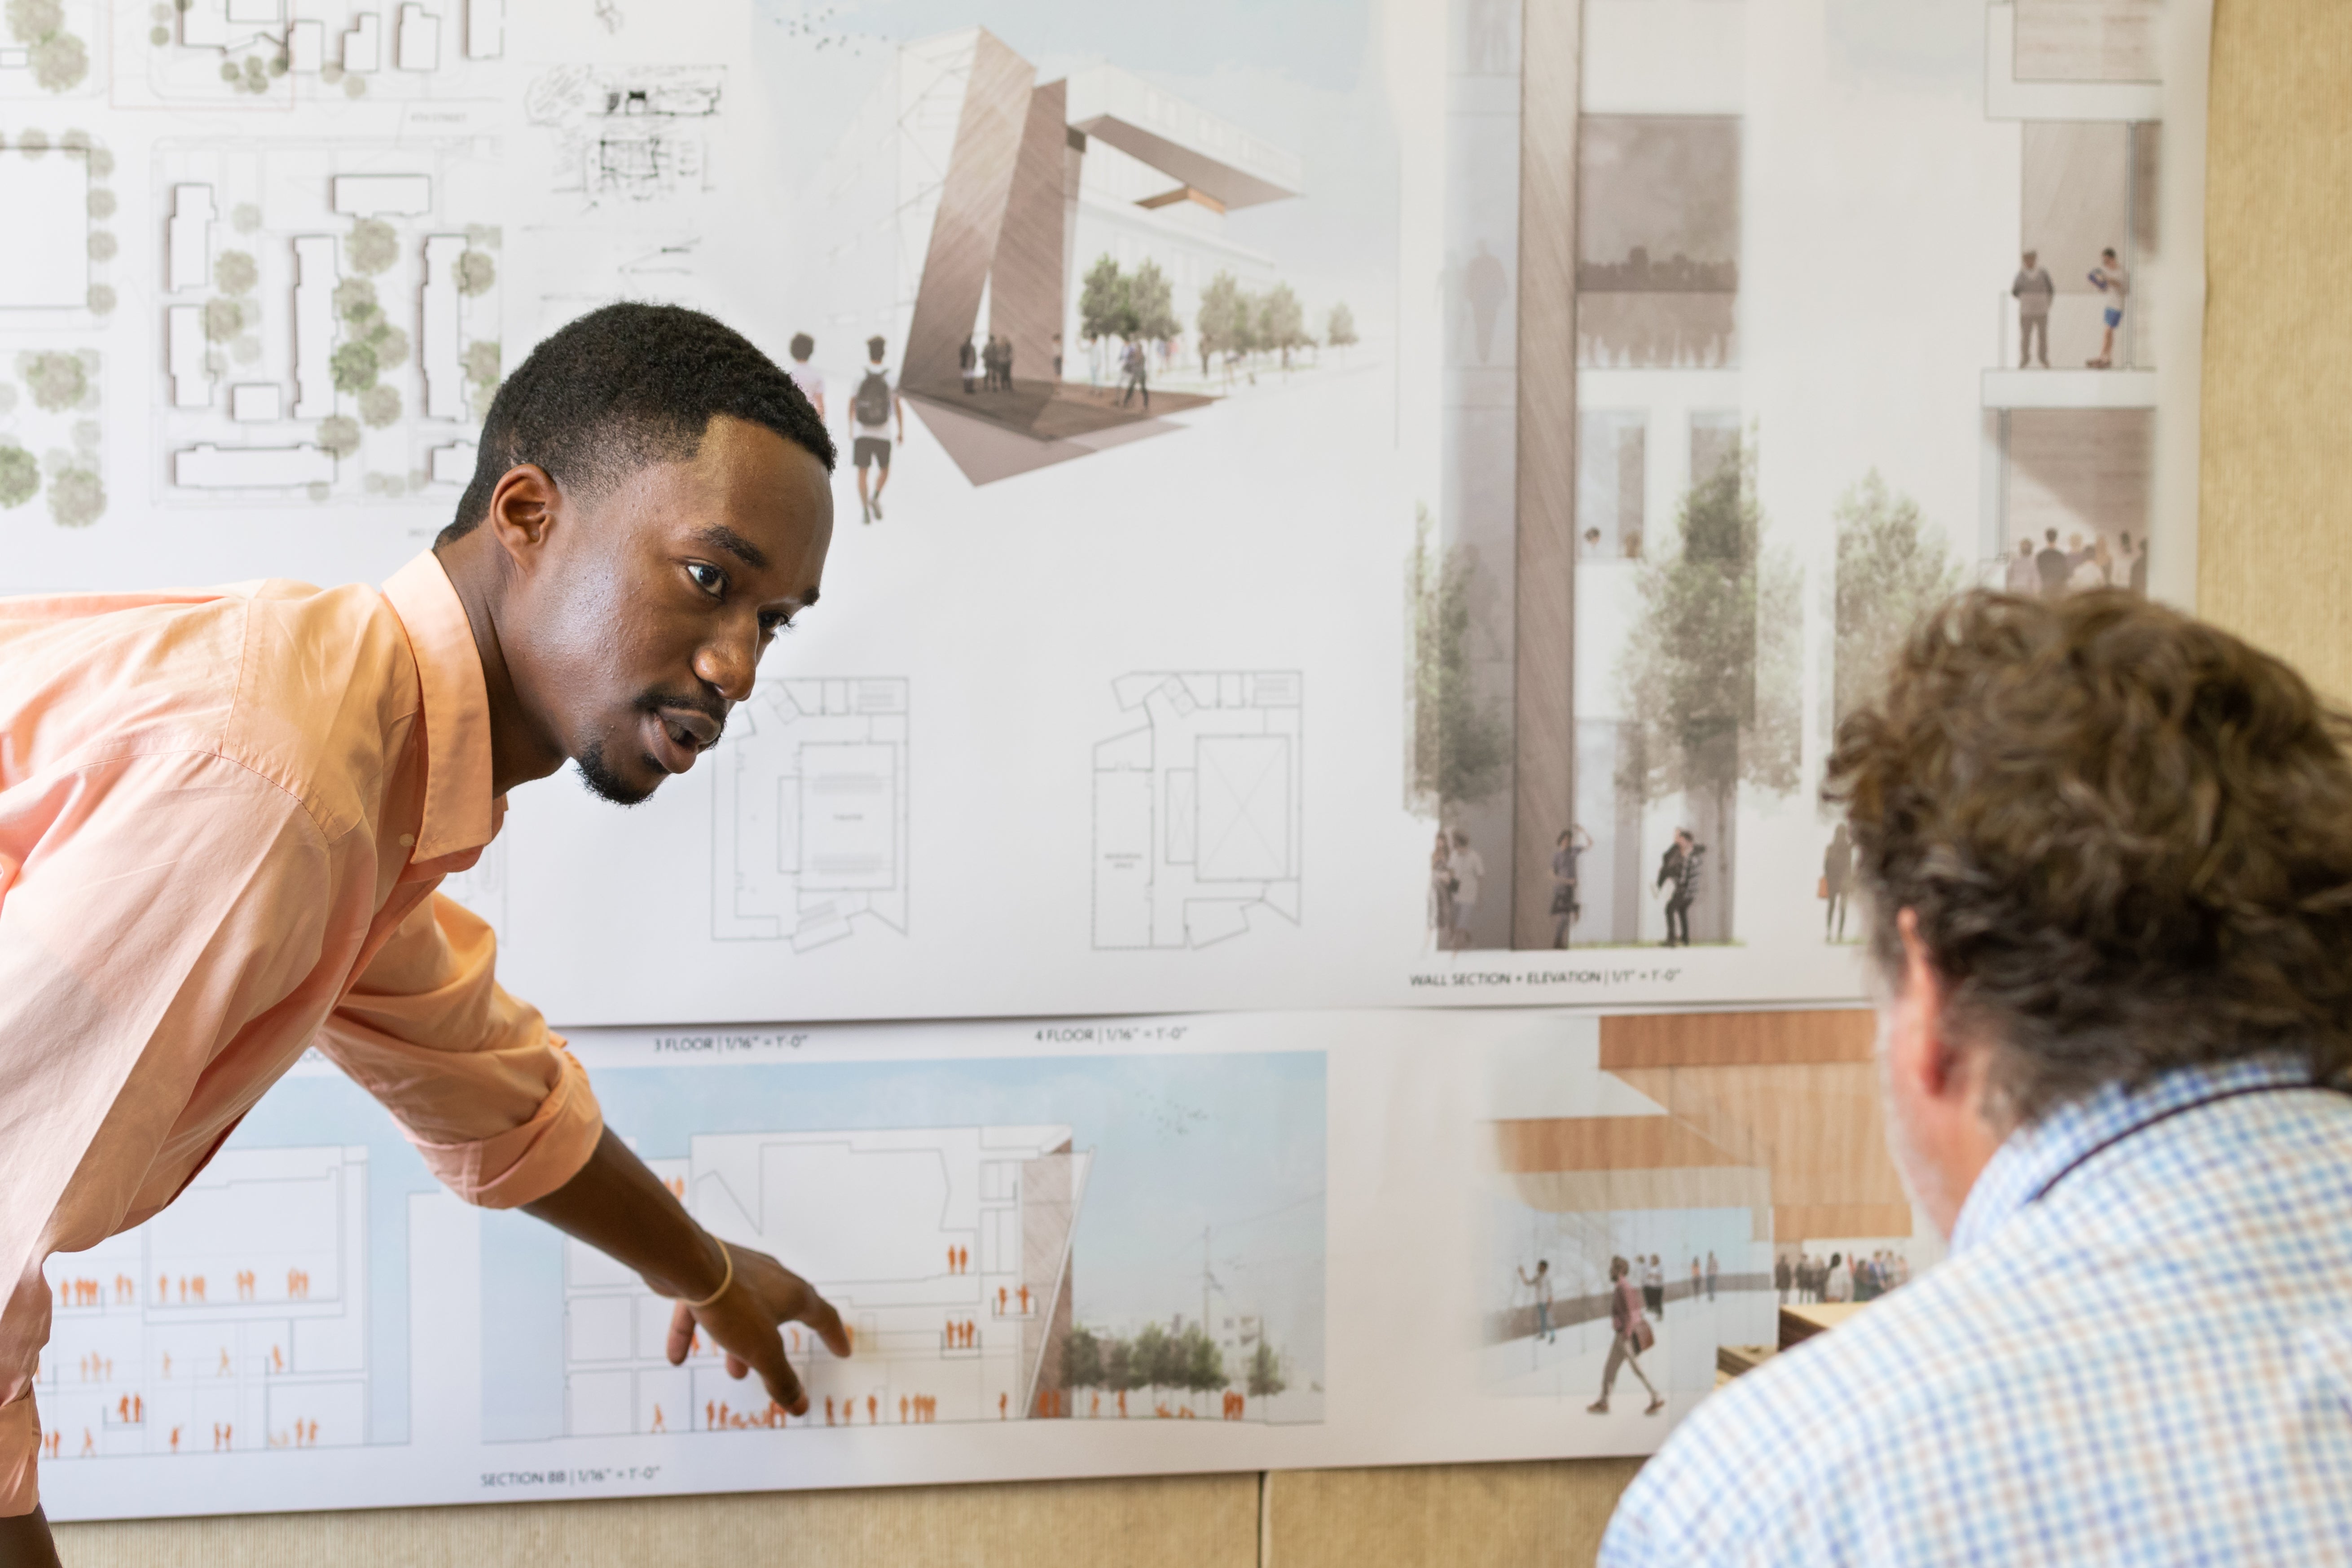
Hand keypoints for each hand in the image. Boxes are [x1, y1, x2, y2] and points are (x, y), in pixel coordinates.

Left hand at [667, 1244, 849, 1416]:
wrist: (687, 1265)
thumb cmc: (733, 1303)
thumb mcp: (762, 1351)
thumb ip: (782, 1379)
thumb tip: (800, 1405)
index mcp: (792, 1293)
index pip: (823, 1316)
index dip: (834, 1337)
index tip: (842, 1351)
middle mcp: (769, 1280)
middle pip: (781, 1314)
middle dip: (778, 1345)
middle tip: (779, 1363)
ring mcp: (736, 1275)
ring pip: (743, 1313)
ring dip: (739, 1343)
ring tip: (734, 1371)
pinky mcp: (705, 1278)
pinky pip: (702, 1310)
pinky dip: (693, 1333)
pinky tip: (677, 1356)